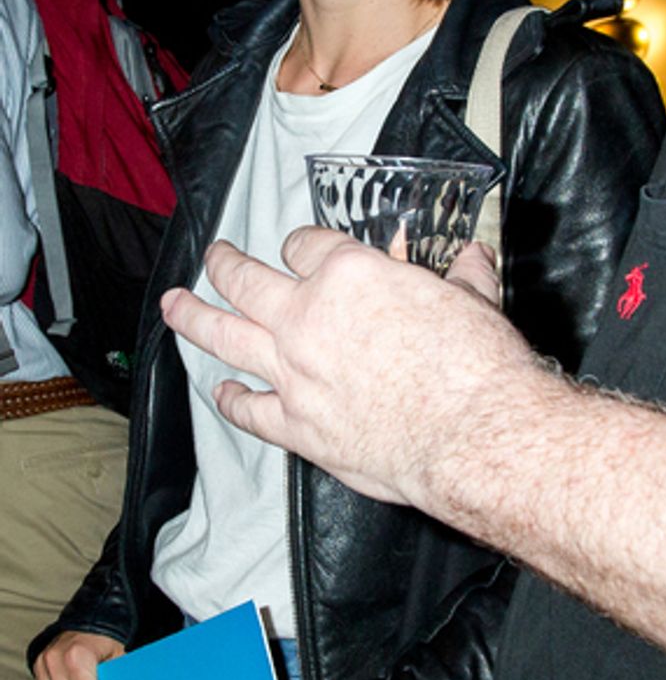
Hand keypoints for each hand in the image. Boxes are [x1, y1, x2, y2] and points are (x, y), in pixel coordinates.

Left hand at [160, 228, 530, 514]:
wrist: (471, 435)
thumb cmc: (476, 367)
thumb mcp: (476, 303)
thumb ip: (466, 278)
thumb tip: (474, 260)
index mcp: (350, 275)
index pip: (308, 244)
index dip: (304, 245)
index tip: (305, 250)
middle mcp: (308, 317)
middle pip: (245, 280)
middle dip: (223, 264)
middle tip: (214, 257)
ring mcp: (294, 373)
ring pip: (224, 336)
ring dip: (193, 318)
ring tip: (175, 306)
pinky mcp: (297, 426)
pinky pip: (248, 409)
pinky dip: (230, 401)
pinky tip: (222, 394)